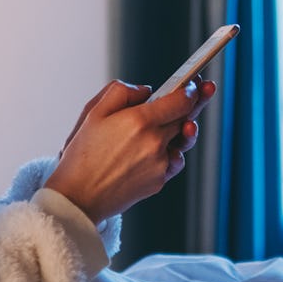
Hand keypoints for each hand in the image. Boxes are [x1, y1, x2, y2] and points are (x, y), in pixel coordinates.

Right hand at [46, 77, 215, 222]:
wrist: (78, 197)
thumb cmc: (81, 155)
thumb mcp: (93, 113)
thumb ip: (121, 92)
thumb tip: (146, 91)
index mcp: (139, 120)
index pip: (181, 100)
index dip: (190, 89)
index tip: (193, 84)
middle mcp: (154, 142)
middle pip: (186, 118)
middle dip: (194, 104)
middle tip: (205, 91)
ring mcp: (159, 164)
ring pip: (182, 141)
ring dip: (185, 130)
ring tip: (187, 125)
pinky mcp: (158, 181)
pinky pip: (172, 162)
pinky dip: (170, 154)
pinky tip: (160, 150)